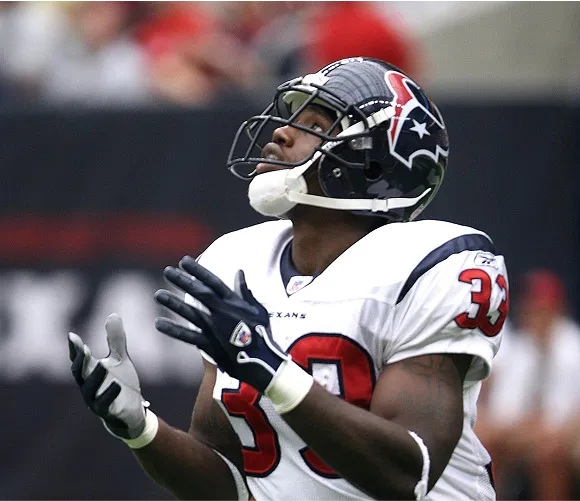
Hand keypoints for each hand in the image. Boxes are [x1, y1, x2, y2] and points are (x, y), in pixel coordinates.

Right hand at [68, 314, 147, 439]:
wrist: (132, 411)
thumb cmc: (122, 383)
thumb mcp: (121, 358)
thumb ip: (116, 339)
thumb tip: (113, 314)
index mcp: (90, 372)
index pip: (79, 359)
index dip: (74, 348)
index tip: (71, 336)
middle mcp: (88, 386)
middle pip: (79, 373)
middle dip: (80, 361)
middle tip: (84, 348)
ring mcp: (95, 400)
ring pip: (90, 389)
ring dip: (95, 377)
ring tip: (102, 364)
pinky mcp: (107, 412)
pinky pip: (105, 404)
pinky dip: (110, 394)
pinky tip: (117, 384)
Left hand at [154, 256, 289, 392]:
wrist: (263, 361)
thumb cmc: (262, 334)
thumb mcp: (258, 309)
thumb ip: (246, 291)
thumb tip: (239, 273)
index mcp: (233, 302)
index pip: (212, 281)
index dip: (197, 270)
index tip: (183, 261)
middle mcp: (221, 312)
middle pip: (199, 292)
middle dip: (182, 280)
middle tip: (167, 271)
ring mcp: (214, 328)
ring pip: (190, 312)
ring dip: (173, 303)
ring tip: (158, 294)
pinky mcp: (209, 344)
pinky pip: (188, 336)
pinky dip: (173, 330)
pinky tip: (159, 323)